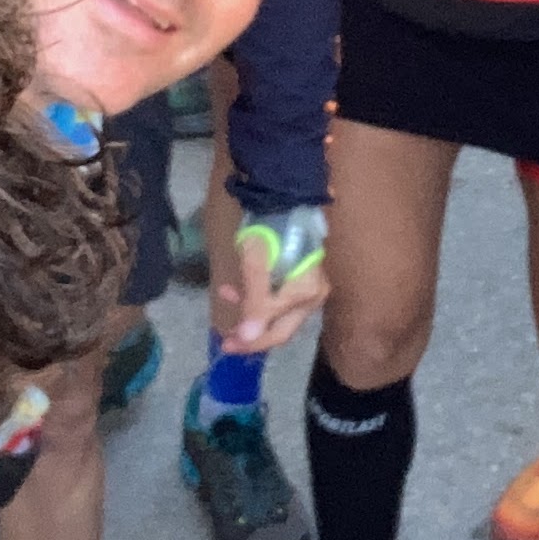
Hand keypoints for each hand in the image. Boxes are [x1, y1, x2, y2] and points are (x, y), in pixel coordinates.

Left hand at [209, 202, 325, 355]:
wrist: (284, 193)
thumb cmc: (271, 227)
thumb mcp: (257, 266)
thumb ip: (255, 302)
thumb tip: (248, 337)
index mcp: (306, 294)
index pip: (278, 332)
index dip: (251, 343)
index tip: (226, 346)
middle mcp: (312, 295)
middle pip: (280, 327)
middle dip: (251, 334)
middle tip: (226, 341)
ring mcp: (306, 285)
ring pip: (275, 311)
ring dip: (250, 310)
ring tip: (227, 298)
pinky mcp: (297, 274)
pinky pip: (275, 294)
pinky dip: (254, 294)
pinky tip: (234, 287)